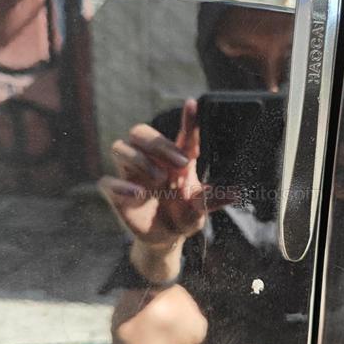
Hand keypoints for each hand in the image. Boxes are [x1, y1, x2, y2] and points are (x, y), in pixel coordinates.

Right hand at [99, 100, 232, 280]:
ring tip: (160, 180)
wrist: (165, 239)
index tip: (193, 104)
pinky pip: (107, 182)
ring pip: (120, 147)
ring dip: (139, 159)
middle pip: (141, 132)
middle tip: (181, 163)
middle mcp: (151, 160)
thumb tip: (235, 193)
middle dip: (159, 143)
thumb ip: (213, 200)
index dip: (187, 118)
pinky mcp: (117, 194)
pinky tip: (138, 194)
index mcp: (175, 159)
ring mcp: (132, 175)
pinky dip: (121, 186)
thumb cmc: (184, 216)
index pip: (180, 134)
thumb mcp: (200, 210)